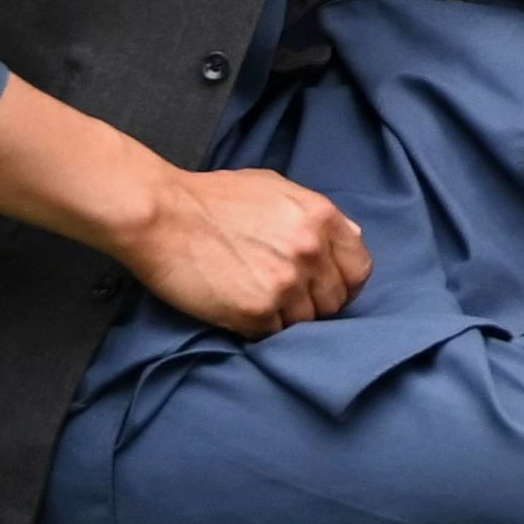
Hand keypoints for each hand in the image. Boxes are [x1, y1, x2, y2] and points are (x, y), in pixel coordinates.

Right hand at [122, 166, 368, 339]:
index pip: (359, 268)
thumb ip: (315, 216)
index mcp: (321, 217)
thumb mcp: (277, 189)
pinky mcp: (256, 310)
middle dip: (315, 303)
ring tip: (262, 305)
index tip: (327, 288)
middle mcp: (311, 251)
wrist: (164, 216)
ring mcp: (286, 283)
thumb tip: (347, 237)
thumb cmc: (214, 199)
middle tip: (288, 300)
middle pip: (335, 300)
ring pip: (307, 322)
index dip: (345, 282)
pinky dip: (262, 329)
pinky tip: (243, 313)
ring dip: (288, 319)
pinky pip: (274, 334)